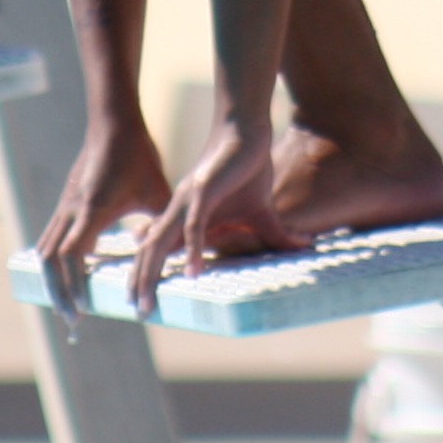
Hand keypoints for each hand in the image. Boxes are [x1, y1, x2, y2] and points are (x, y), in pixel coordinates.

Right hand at [33, 117, 172, 323]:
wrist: (112, 121)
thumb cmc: (138, 155)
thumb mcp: (157, 192)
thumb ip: (165, 225)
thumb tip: (184, 256)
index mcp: (93, 210)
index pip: (72, 257)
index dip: (74, 285)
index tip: (83, 311)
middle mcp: (71, 210)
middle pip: (49, 261)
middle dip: (57, 294)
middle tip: (71, 323)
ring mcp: (64, 205)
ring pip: (44, 250)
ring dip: (51, 281)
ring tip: (63, 306)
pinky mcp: (65, 201)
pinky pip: (50, 237)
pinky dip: (52, 262)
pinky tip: (64, 276)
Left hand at [130, 116, 301, 313]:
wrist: (247, 130)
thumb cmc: (249, 167)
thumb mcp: (262, 211)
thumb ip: (276, 234)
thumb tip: (304, 245)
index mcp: (185, 216)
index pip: (159, 248)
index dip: (146, 272)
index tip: (138, 299)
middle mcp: (178, 210)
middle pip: (151, 250)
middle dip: (140, 281)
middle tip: (137, 311)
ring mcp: (187, 201)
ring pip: (162, 242)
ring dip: (152, 273)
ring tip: (146, 301)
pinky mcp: (203, 191)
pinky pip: (194, 227)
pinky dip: (191, 250)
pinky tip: (192, 273)